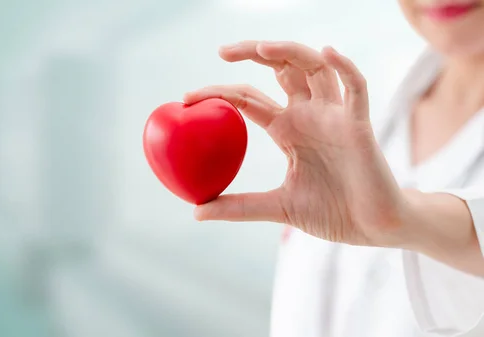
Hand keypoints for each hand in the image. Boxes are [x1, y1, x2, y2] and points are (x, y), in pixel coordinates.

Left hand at [185, 41, 405, 246]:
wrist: (374, 227)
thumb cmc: (332, 212)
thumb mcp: (278, 207)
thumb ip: (240, 206)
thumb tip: (197, 211)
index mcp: (288, 130)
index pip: (249, 100)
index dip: (220, 93)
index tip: (187, 97)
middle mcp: (309, 115)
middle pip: (280, 69)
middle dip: (252, 54)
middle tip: (222, 51)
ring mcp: (334, 116)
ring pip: (314, 68)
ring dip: (290, 53)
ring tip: (262, 47)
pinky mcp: (359, 125)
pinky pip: (356, 88)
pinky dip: (344, 68)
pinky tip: (327, 52)